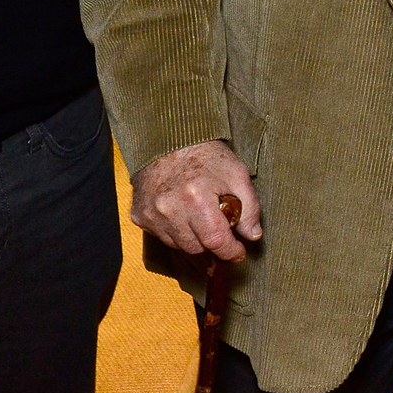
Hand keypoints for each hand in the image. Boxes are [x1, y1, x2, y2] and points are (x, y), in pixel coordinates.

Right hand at [132, 140, 261, 260]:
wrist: (170, 140)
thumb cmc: (207, 156)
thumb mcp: (237, 174)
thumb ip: (249, 207)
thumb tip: (252, 236)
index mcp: (196, 197)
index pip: (216, 241)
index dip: (231, 251)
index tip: (239, 252)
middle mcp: (170, 209)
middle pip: (198, 247)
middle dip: (213, 242)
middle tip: (220, 225)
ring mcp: (152, 214)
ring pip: (180, 246)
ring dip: (194, 238)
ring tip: (200, 215)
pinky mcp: (140, 216)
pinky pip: (163, 237)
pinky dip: (176, 231)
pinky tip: (182, 213)